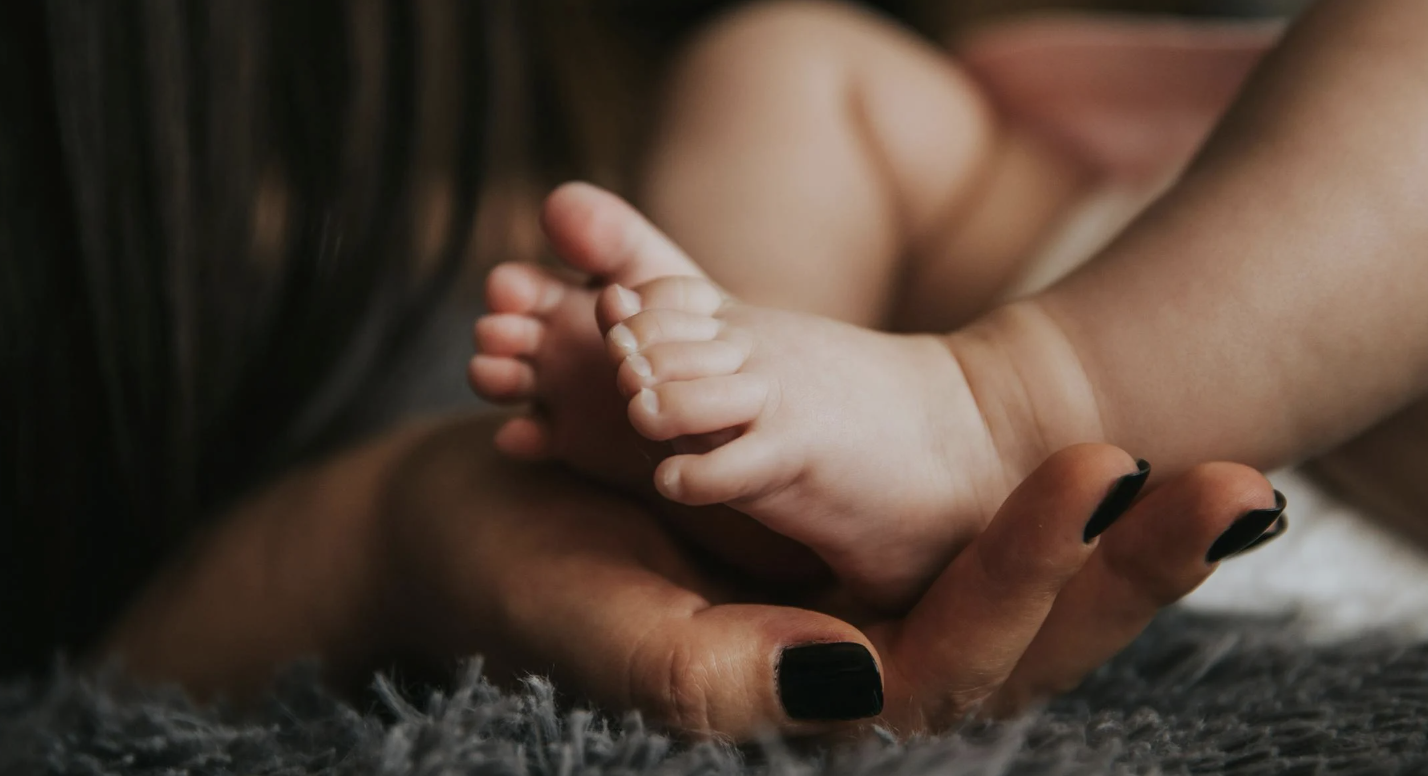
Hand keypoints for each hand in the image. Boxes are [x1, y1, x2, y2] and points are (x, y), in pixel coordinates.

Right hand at [383, 415, 1283, 736]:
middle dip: (1128, 574)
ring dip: (1120, 546)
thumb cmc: (522, 580)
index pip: (951, 664)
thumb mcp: (600, 625)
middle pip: (1021, 646)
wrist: (485, 519)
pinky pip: (968, 544)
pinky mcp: (851, 561)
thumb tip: (858, 674)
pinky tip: (1117, 470)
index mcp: (803, 704)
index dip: (1031, 572)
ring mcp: (859, 616)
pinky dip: (1047, 512)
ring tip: (1222, 481)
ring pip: (1015, 598)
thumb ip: (711, 676)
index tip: (1100, 470)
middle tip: (1236, 490)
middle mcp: (853, 675)